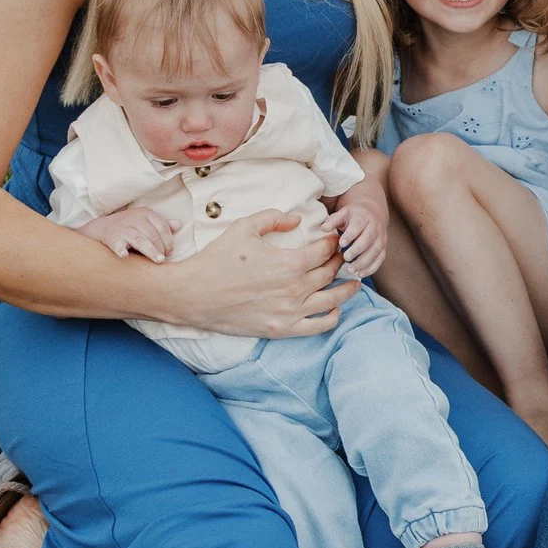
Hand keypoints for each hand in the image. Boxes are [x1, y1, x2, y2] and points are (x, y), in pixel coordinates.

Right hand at [78, 204, 175, 261]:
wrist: (103, 226)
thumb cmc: (131, 226)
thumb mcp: (146, 221)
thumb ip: (162, 224)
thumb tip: (179, 224)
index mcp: (146, 214)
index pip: (162, 226)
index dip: (169, 240)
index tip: (170, 252)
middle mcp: (135, 219)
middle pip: (153, 234)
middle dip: (161, 247)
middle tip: (164, 259)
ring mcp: (123, 228)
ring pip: (139, 239)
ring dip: (151, 250)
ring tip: (159, 260)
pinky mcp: (112, 238)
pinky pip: (117, 245)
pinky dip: (121, 250)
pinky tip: (125, 256)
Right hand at [165, 209, 355, 339]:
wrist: (193, 294)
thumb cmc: (217, 259)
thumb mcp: (244, 227)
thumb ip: (273, 217)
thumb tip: (297, 219)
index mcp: (290, 263)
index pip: (326, 250)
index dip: (334, 242)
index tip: (335, 238)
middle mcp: (296, 289)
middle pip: (331, 273)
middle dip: (341, 261)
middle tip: (343, 256)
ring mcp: (290, 312)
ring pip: (333, 301)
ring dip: (347, 290)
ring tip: (353, 282)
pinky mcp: (282, 330)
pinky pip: (319, 326)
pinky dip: (332, 317)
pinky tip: (334, 309)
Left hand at [328, 186, 388, 278]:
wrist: (372, 214)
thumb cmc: (353, 217)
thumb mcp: (342, 214)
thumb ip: (333, 221)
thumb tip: (323, 228)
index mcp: (363, 217)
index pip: (358, 226)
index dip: (350, 235)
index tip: (341, 243)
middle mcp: (375, 228)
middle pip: (368, 240)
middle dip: (357, 250)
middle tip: (346, 258)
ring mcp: (381, 239)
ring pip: (375, 251)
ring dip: (363, 262)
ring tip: (350, 269)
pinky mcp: (383, 248)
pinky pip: (380, 259)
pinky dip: (371, 268)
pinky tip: (360, 274)